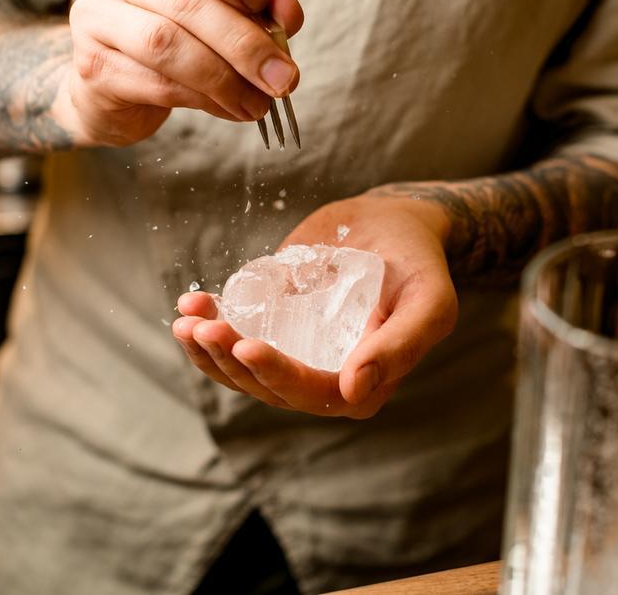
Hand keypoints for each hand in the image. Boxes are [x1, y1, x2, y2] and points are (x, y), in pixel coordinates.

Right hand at [52, 0, 303, 147]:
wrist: (111, 87)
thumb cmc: (174, 35)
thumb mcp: (217, 9)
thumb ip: (254, 6)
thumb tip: (287, 16)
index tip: (268, 8)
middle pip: (184, 1)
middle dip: (245, 44)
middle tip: (282, 78)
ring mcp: (96, 17)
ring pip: (167, 45)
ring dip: (225, 79)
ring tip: (258, 103)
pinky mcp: (93, 66)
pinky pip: (156, 84)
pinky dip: (203, 100)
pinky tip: (230, 109)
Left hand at [173, 194, 458, 417]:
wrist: (394, 225)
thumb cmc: (419, 263)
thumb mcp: (428, 302)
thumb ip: (400, 346)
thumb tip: (353, 391)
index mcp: (362, 386)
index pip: (310, 393)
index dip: (274, 374)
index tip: (244, 344)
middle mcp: (323, 379)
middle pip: (266, 385)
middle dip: (229, 358)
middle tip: (204, 325)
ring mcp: (293, 355)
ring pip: (240, 369)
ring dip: (208, 348)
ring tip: (189, 317)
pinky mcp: (272, 328)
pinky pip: (233, 339)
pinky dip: (208, 324)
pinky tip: (192, 301)